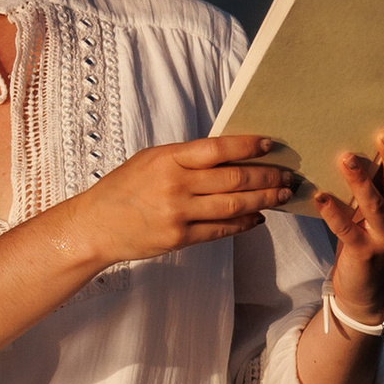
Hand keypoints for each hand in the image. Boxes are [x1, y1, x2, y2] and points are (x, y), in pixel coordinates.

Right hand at [71, 134, 294, 268]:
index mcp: (168, 159)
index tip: (271, 145)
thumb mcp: (150, 160)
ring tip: (281, 195)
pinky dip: (244, 223)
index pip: (219, 148)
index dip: (249, 146)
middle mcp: (176, 185)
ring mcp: (179, 213)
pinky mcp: (180, 238)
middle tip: (287, 174)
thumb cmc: (123, 188)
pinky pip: (222, 230)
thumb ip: (186, 158)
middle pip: (234, 178)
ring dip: (264, 200)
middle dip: (267, 176)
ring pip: (234, 205)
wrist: (96, 226)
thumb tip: (228, 155)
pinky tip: (257, 217)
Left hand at [303, 117, 383, 314]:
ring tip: (345, 158)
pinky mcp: (364, 250)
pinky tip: (320, 197)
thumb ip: (381, 174)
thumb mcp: (382, 202)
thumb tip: (375, 134)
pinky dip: (333, 213)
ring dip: (360, 181)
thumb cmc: (372, 235)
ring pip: (374, 204)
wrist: (369, 288)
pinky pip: (347, 229)